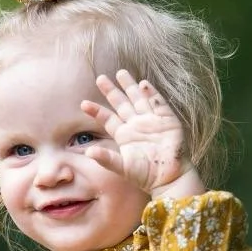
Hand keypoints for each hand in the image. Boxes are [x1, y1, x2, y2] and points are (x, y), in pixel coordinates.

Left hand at [81, 70, 195, 193]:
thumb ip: (107, 159)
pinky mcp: (167, 120)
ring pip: (138, 99)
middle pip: (122, 103)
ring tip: (120, 72)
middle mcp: (136, 125)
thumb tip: (89, 152)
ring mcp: (152, 121)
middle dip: (112, 91)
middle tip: (100, 78)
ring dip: (130, 86)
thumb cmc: (145, 175)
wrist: (169, 177)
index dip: (96, 111)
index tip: (83, 104)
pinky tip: (144, 84)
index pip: (108, 119)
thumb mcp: (122, 167)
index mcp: (124, 135)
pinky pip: (158, 103)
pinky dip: (152, 94)